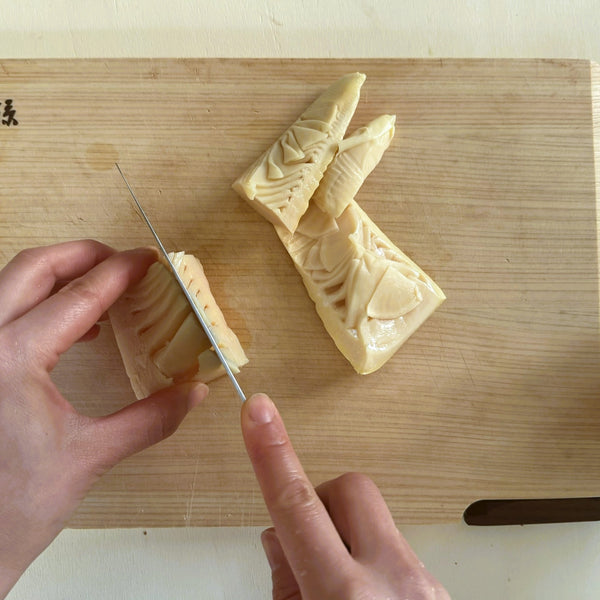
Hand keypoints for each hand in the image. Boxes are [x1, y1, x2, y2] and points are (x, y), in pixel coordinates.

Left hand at [0, 240, 207, 597]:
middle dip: (82, 254)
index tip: (148, 260)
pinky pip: (4, 311)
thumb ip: (152, 419)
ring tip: (101, 286)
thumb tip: (194, 393)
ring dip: (58, 275)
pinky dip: (40, 303)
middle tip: (122, 259)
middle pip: (32, 268)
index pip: (78, 297)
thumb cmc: (14, 507)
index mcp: (11, 360)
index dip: (119, 273)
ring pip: (9, 283)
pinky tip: (74, 327)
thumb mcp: (90, 456)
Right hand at [241, 393, 449, 598]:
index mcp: (345, 596)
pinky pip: (393, 547)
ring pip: (373, 520)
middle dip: (322, 501)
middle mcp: (392, 580)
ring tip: (338, 589)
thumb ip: (286, 582)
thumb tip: (280, 536)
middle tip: (309, 545)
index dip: (272, 453)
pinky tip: (366, 599)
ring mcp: (422, 581)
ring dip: (345, 540)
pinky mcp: (436, 587)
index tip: (258, 411)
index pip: (297, 506)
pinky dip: (368, 563)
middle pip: (351, 489)